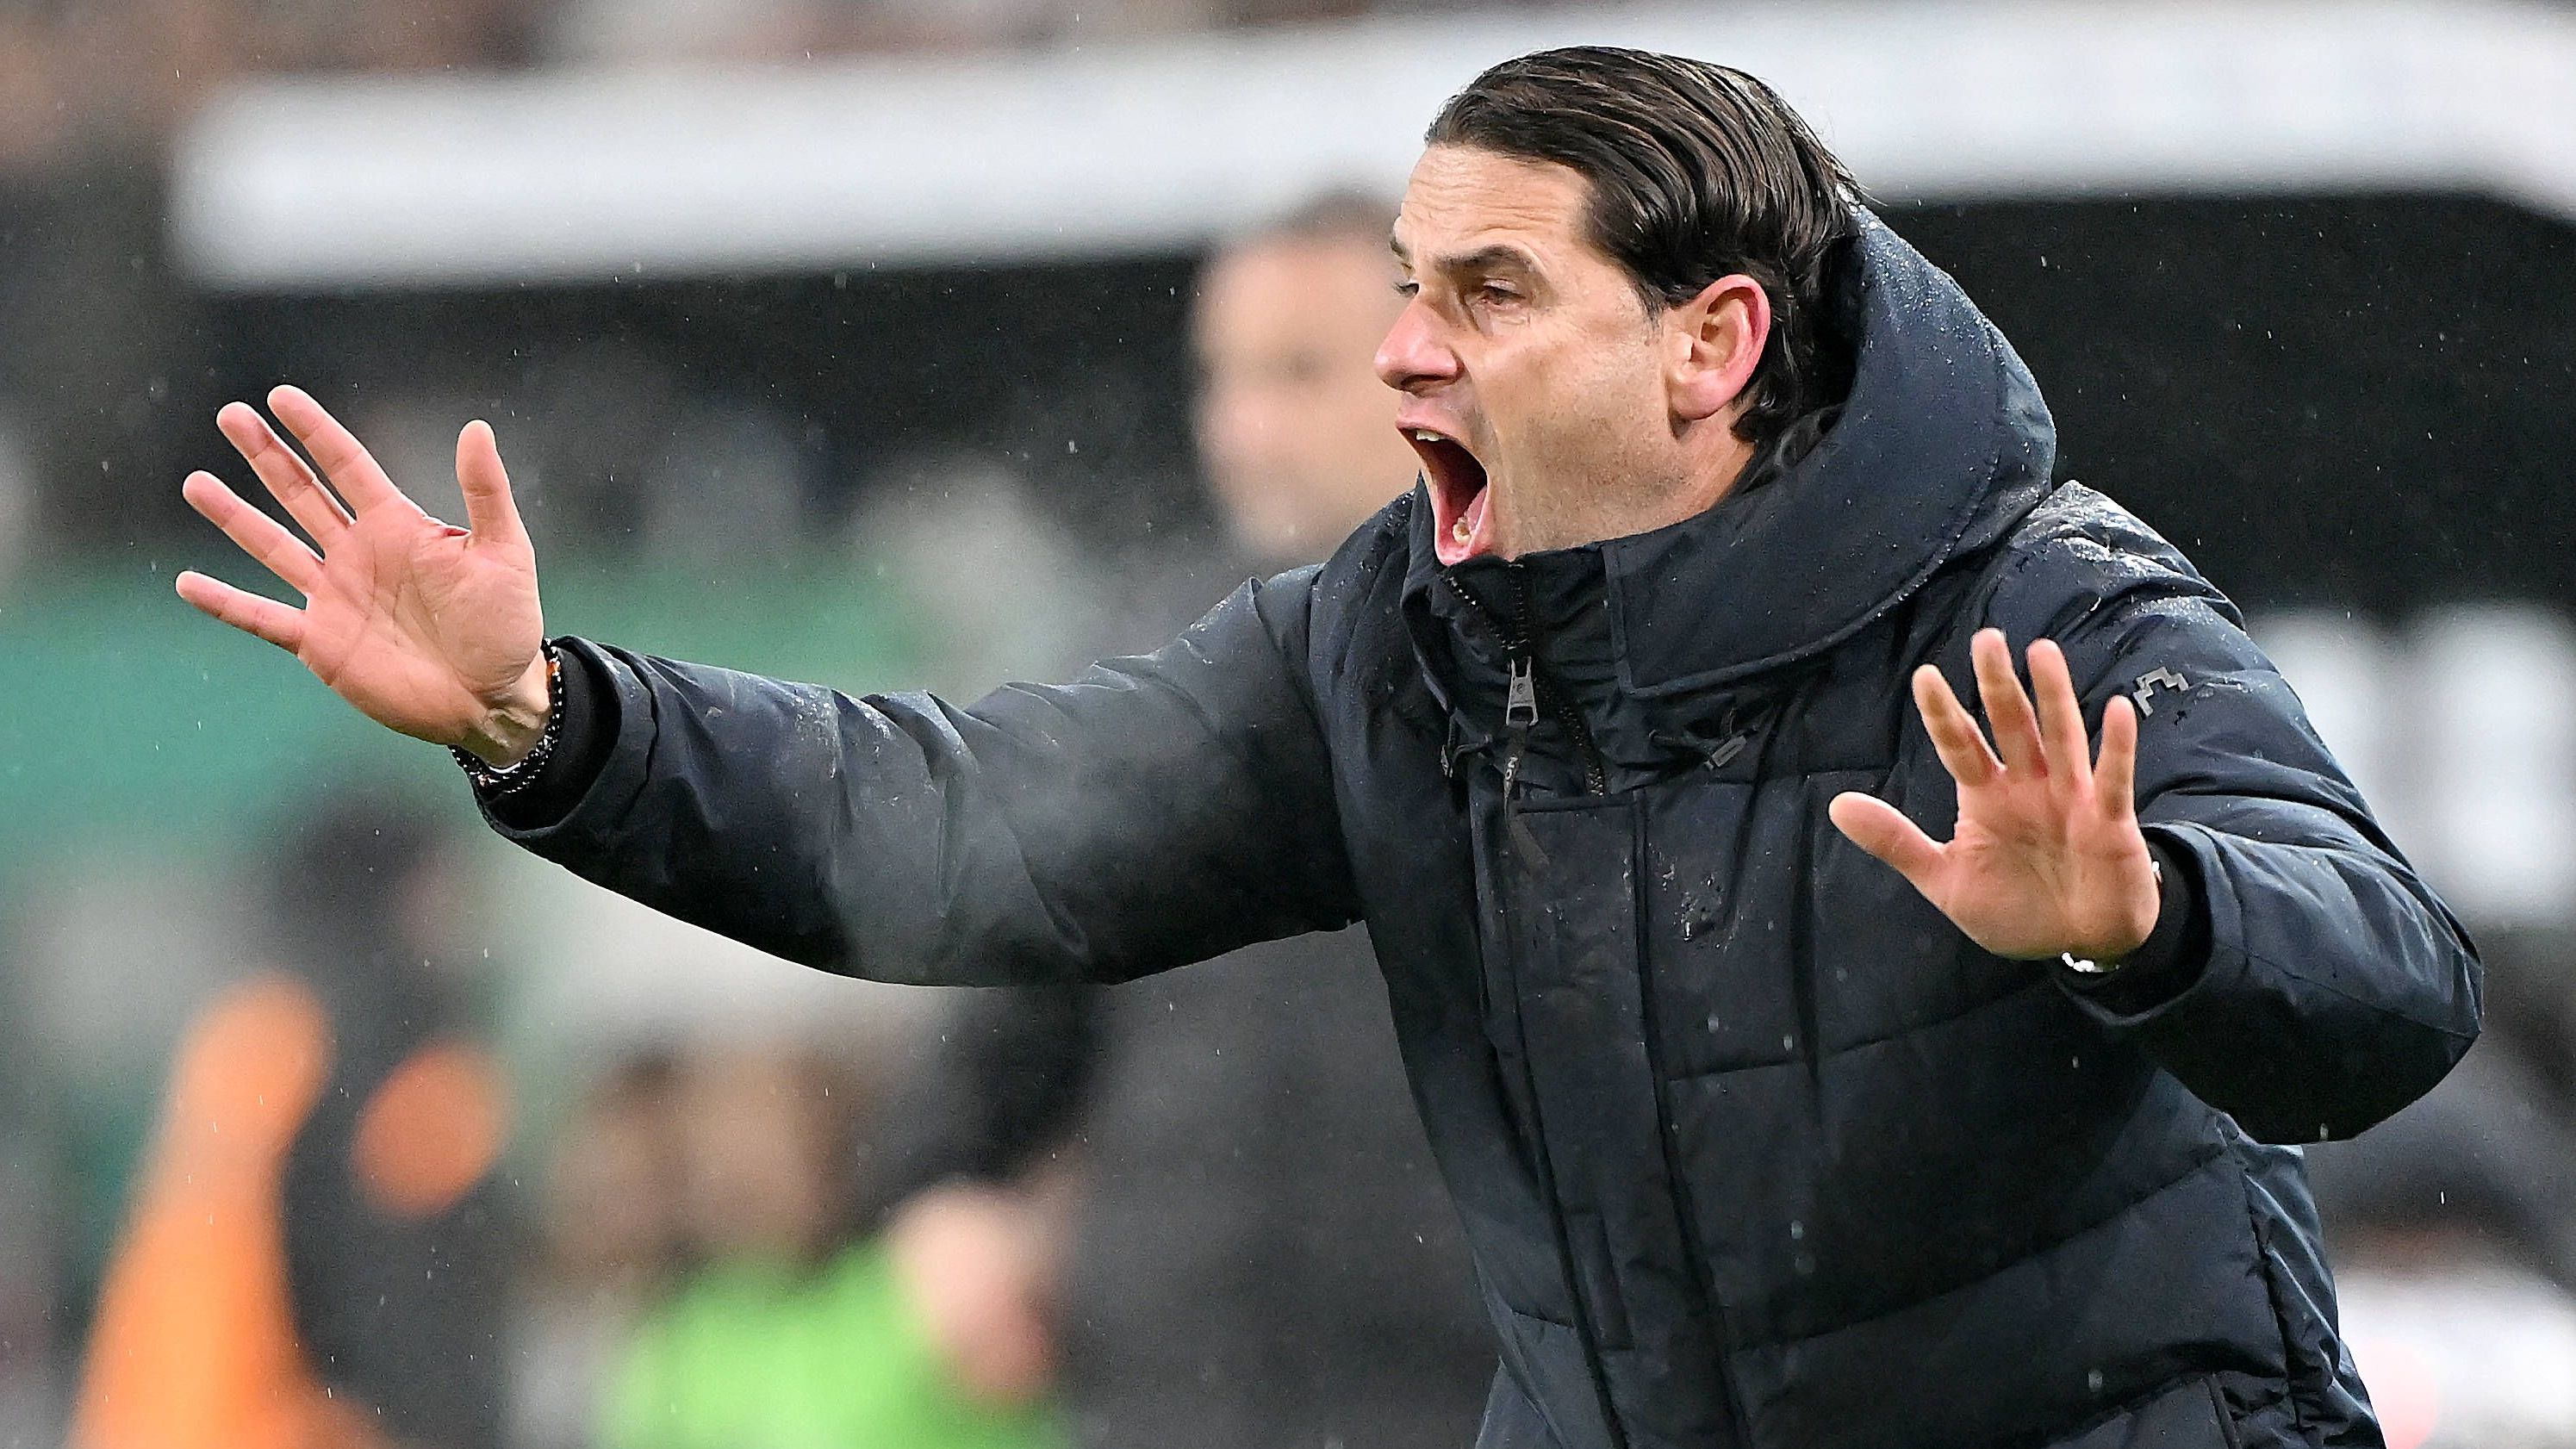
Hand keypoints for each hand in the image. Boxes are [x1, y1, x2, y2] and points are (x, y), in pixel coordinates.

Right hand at [175, 386, 549, 764]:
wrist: (493, 697)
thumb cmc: (506, 623)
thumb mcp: (504, 552)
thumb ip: (485, 492)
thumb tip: (476, 427)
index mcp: (398, 526)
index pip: (348, 466)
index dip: (315, 431)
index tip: (280, 396)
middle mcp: (359, 554)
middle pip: (301, 494)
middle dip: (266, 455)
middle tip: (229, 416)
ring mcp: (335, 597)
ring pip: (273, 546)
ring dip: (235, 516)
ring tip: (196, 483)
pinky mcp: (321, 643)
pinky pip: (263, 618)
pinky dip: (226, 603)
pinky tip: (187, 584)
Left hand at [1828, 628, 2157, 961]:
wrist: (2075, 945)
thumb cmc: (2014, 907)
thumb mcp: (1945, 880)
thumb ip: (1896, 841)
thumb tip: (1836, 806)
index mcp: (1986, 796)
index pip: (1960, 745)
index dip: (1944, 714)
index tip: (1925, 677)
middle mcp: (2028, 786)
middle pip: (2011, 726)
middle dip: (1997, 684)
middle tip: (1985, 640)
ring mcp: (2070, 798)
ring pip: (2061, 737)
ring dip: (2054, 696)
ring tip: (2042, 652)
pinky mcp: (2109, 820)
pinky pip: (2112, 778)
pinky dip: (2116, 746)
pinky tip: (2117, 709)